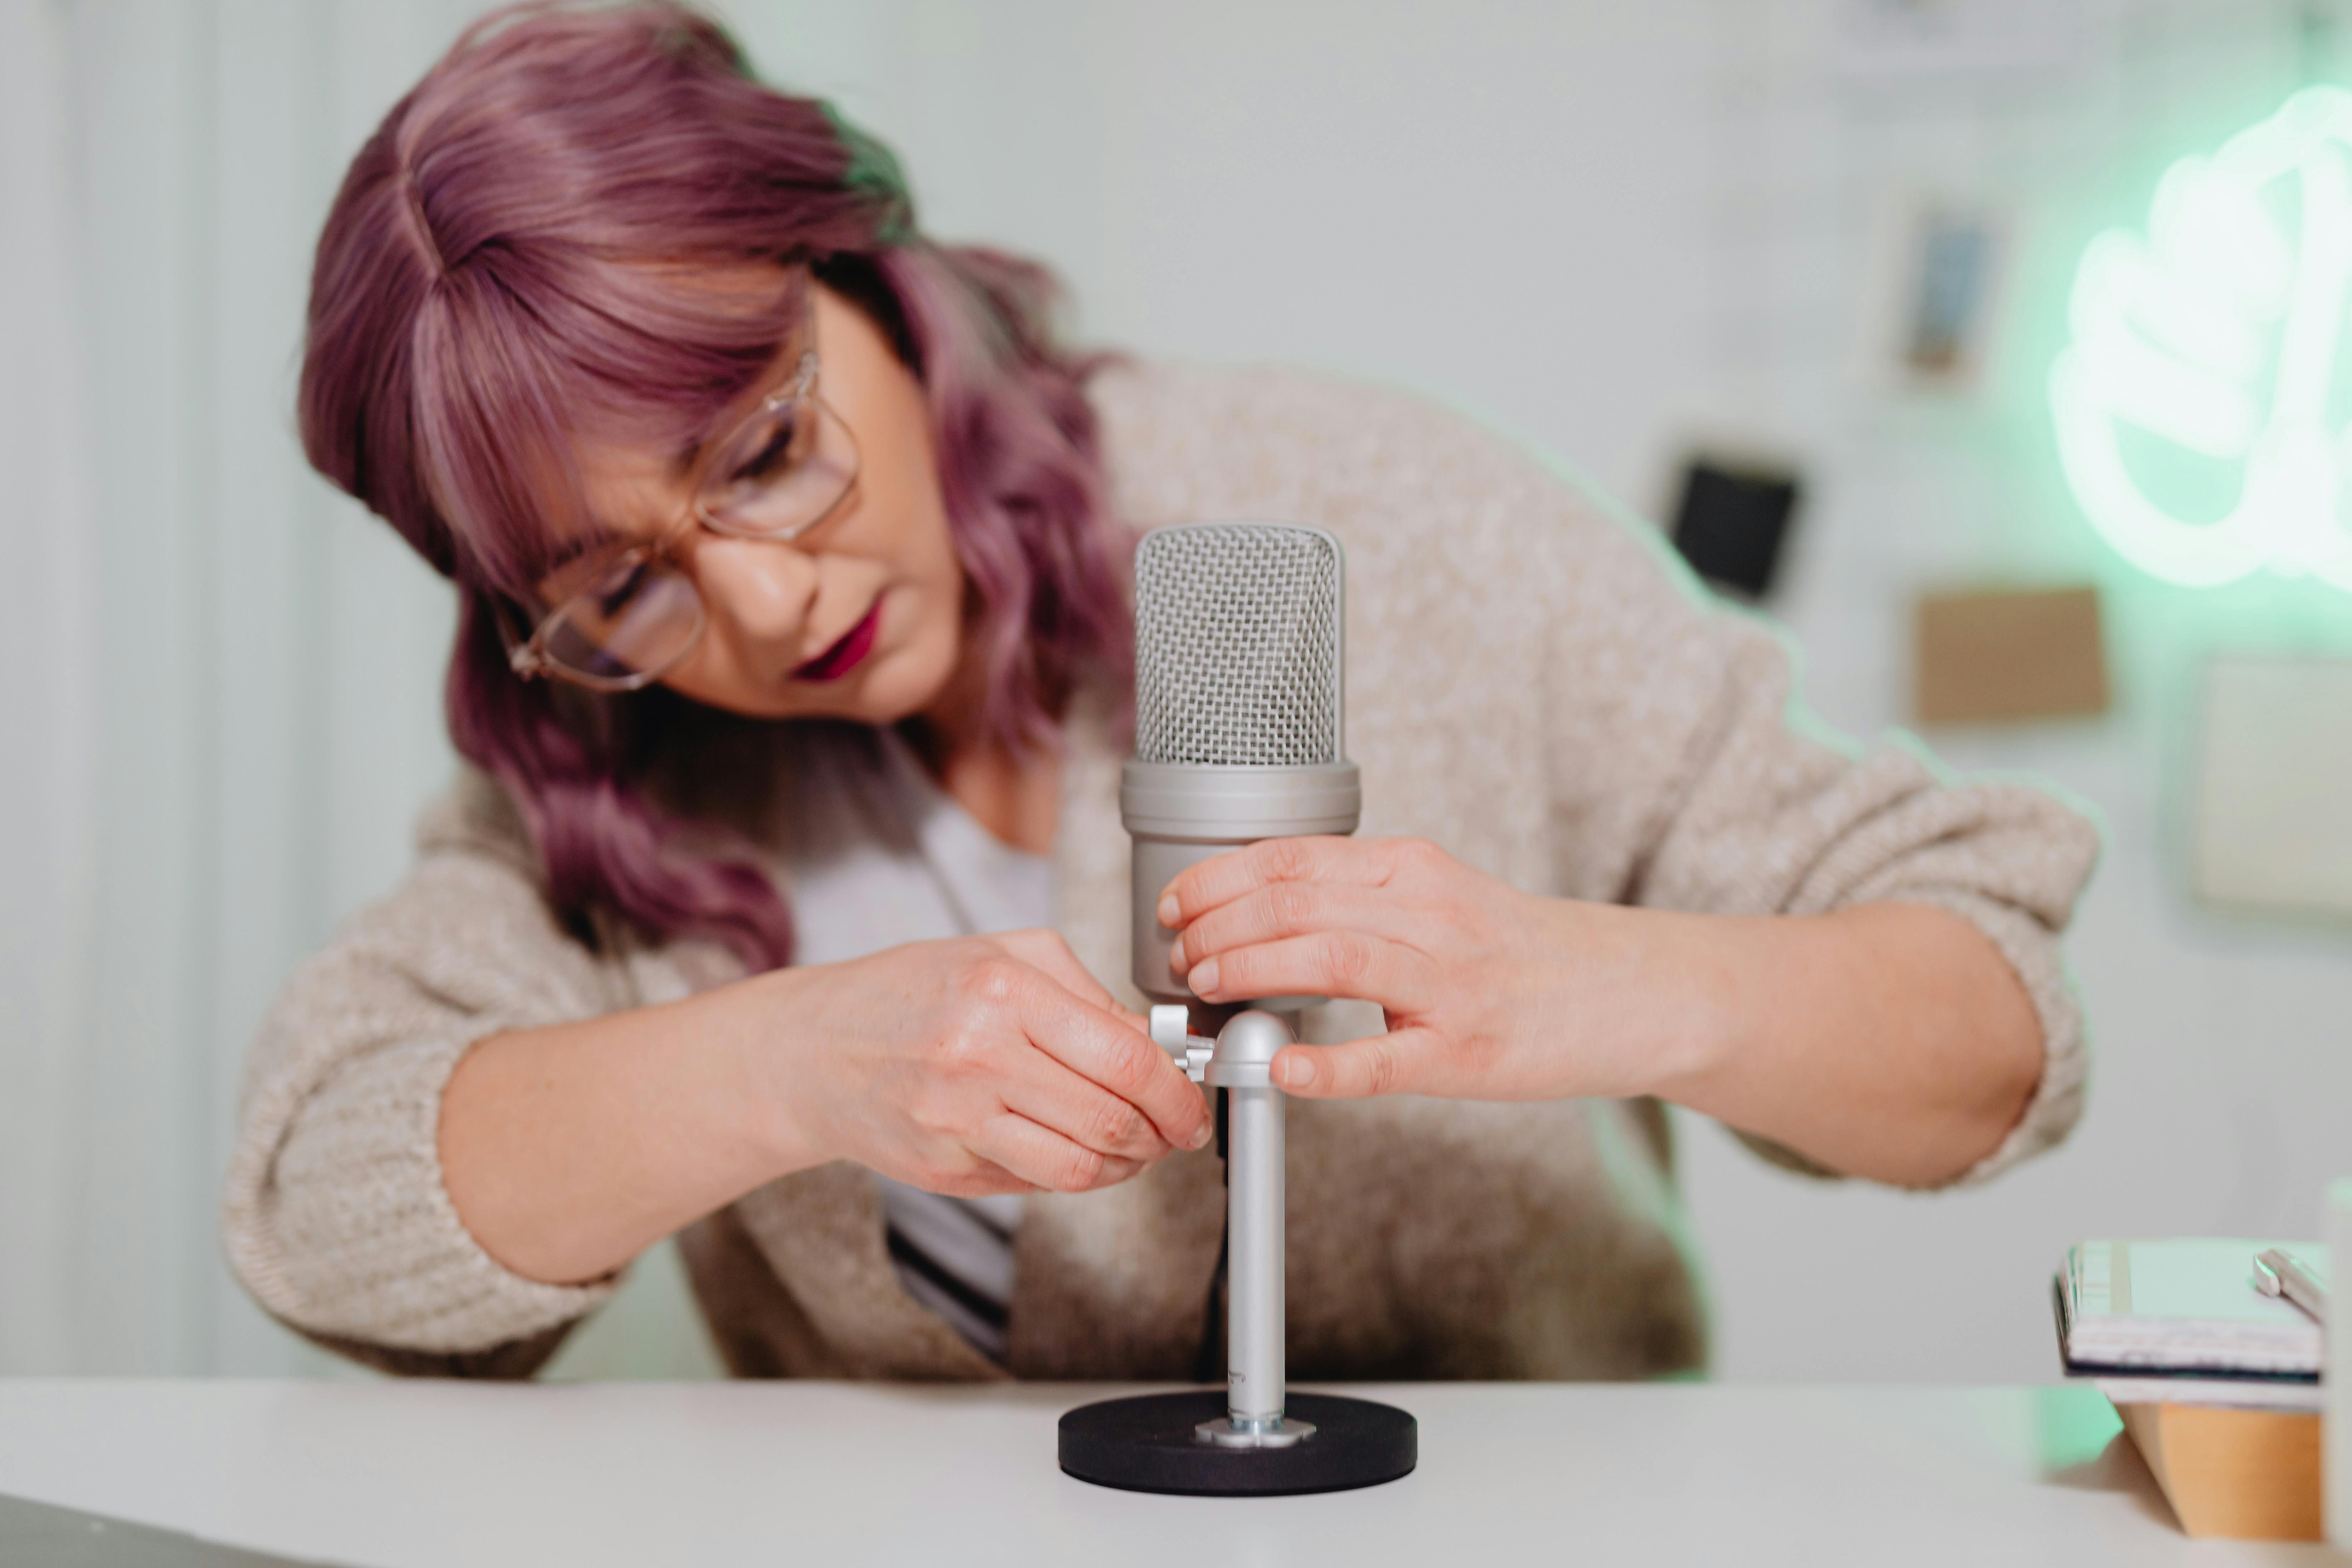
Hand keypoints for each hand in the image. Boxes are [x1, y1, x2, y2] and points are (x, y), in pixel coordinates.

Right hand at [761, 928, 1210, 1196]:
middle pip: (1111, 1118)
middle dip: (1164, 1133)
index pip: (1124, 1058)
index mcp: (1001, 992)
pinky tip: (1091, 1156)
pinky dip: (1081, 1177)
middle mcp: (979, 1057)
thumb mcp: (1002, 955)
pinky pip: (1038, 1184)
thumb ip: (1086, 993)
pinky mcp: (945, 1167)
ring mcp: (958, 1120)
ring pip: (1080, 1166)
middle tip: (1179, 1129)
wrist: (815, 1049)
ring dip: (1130, 1165)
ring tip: (1143, 1147)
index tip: (1193, 1100)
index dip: (1176, 1091)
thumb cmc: (911, 991)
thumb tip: (1156, 1042)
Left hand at [1162, 837, 1692, 1101]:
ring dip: (1253, 968)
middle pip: (1298, 900)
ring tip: (1207, 985)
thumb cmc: (1520, 950)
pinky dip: (1326, 1066)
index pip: (1293, 857)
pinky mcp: (1465, 1052)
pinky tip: (1281, 1070)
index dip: (1220, 877)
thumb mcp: (1438, 896)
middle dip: (1219, 924)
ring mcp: (1449, 984)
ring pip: (1333, 956)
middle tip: (1178, 952)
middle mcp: (1428, 913)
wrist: (1626, 991)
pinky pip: (1385, 1059)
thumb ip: (1358, 899)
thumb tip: (1263, 911)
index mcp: (1412, 869)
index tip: (1178, 901)